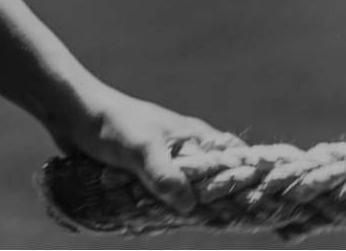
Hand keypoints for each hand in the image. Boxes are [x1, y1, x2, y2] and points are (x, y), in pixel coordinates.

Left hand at [46, 80, 239, 214]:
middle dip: (225, 209)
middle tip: (230, 230)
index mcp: (195, 137)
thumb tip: (190, 207)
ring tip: (200, 232)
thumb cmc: (110, 123)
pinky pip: (164, 201)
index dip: (257, 185)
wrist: (72, 114)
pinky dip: (166, 214)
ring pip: (190, 198)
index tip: (273, 214)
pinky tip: (163, 227)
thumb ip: (163, 174)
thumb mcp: (140, 148)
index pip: (238, 162)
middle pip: (217, 186)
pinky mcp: (145, 176)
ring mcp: (165, 165)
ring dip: (191, 215)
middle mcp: (185, 152)